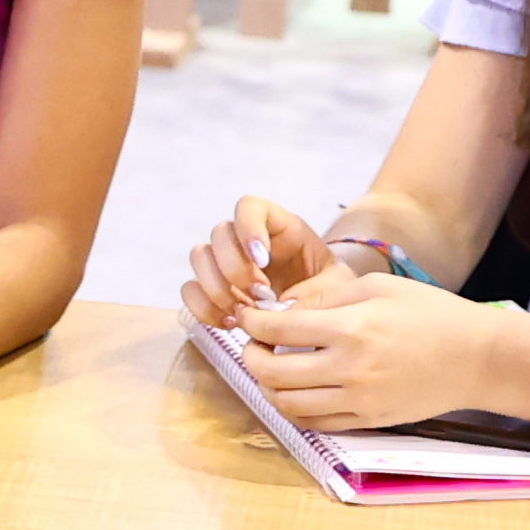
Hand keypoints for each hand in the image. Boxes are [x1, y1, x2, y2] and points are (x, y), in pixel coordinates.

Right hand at [183, 194, 336, 332]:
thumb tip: (281, 306)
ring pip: (199, 257)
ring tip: (244, 312)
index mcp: (279, 226)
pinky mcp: (214, 289)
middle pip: (219, 233)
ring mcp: (225, 263)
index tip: (262, 259)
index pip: (249, 206)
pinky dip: (204, 308)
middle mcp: (246, 239)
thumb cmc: (331, 292)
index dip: (248, 227)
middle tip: (260, 296)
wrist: (321, 316)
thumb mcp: (338, 287)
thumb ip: (317, 291)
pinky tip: (229, 322)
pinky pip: (190, 290)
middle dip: (235, 268)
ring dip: (217, 288)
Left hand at [235, 266, 507, 431]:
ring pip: (288, 404)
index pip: (280, 329)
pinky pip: (315, 423)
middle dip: (252, 357)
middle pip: (273, 373)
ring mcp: (359, 400)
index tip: (248, 317)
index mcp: (353, 329)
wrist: (476, 358)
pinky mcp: (369, 421)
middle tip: (254, 345)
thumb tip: (283, 310)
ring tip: (271, 370)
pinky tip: (295, 392)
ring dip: (268, 387)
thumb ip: (327, 298)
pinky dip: (294, 409)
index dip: (253, 323)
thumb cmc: (431, 313)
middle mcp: (351, 369)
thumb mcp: (379, 288)